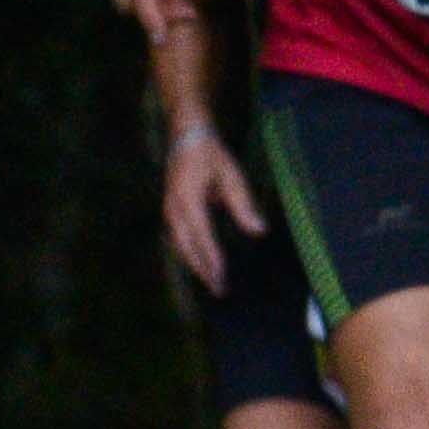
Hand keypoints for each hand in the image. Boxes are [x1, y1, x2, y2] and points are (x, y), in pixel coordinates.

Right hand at [161, 120, 269, 298]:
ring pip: (180, 245)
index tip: (222, 276)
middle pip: (186, 247)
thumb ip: (244, 205)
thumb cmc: (212, 156)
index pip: (202, 236)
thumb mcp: (232, 176)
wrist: (187, 137)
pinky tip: (203, 265)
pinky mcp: (172, 211)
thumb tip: (259, 230)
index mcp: (188, 200)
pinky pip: (180, 238)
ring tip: (212, 282)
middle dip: (202, 269)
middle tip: (219, 290)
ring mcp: (170, 210)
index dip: (212, 258)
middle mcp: (174, 208)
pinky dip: (190, 254)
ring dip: (195, 265)